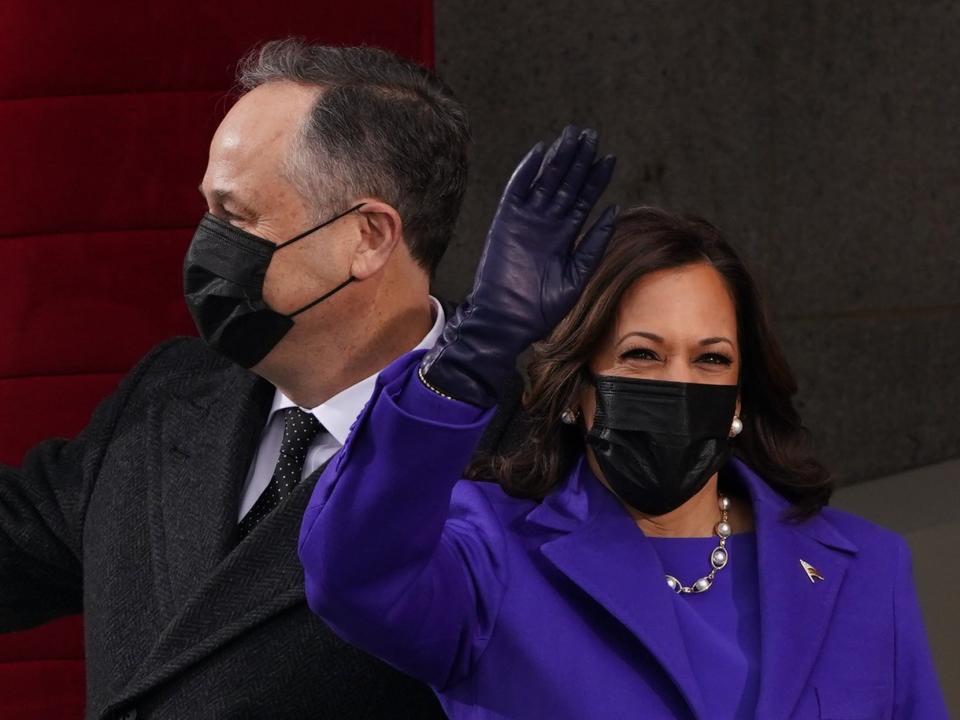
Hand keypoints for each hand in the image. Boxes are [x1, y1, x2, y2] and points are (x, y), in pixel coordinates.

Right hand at [422, 125, 617, 406]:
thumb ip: (593, 244)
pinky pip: (517, 190)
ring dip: (558, 159)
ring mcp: (526, 221)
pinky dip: (527, 171)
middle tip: (590, 135)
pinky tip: (540, 152)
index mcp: (566, 236)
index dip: (596, 178)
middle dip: (578, 160)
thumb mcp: (577, 276)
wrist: (508, 319)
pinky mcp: (505, 222)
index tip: (609, 158)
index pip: (584, 199)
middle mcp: (547, 224)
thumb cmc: (541, 308)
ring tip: (572, 137)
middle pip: (566, 183)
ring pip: (545, 181)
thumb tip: (614, 212)